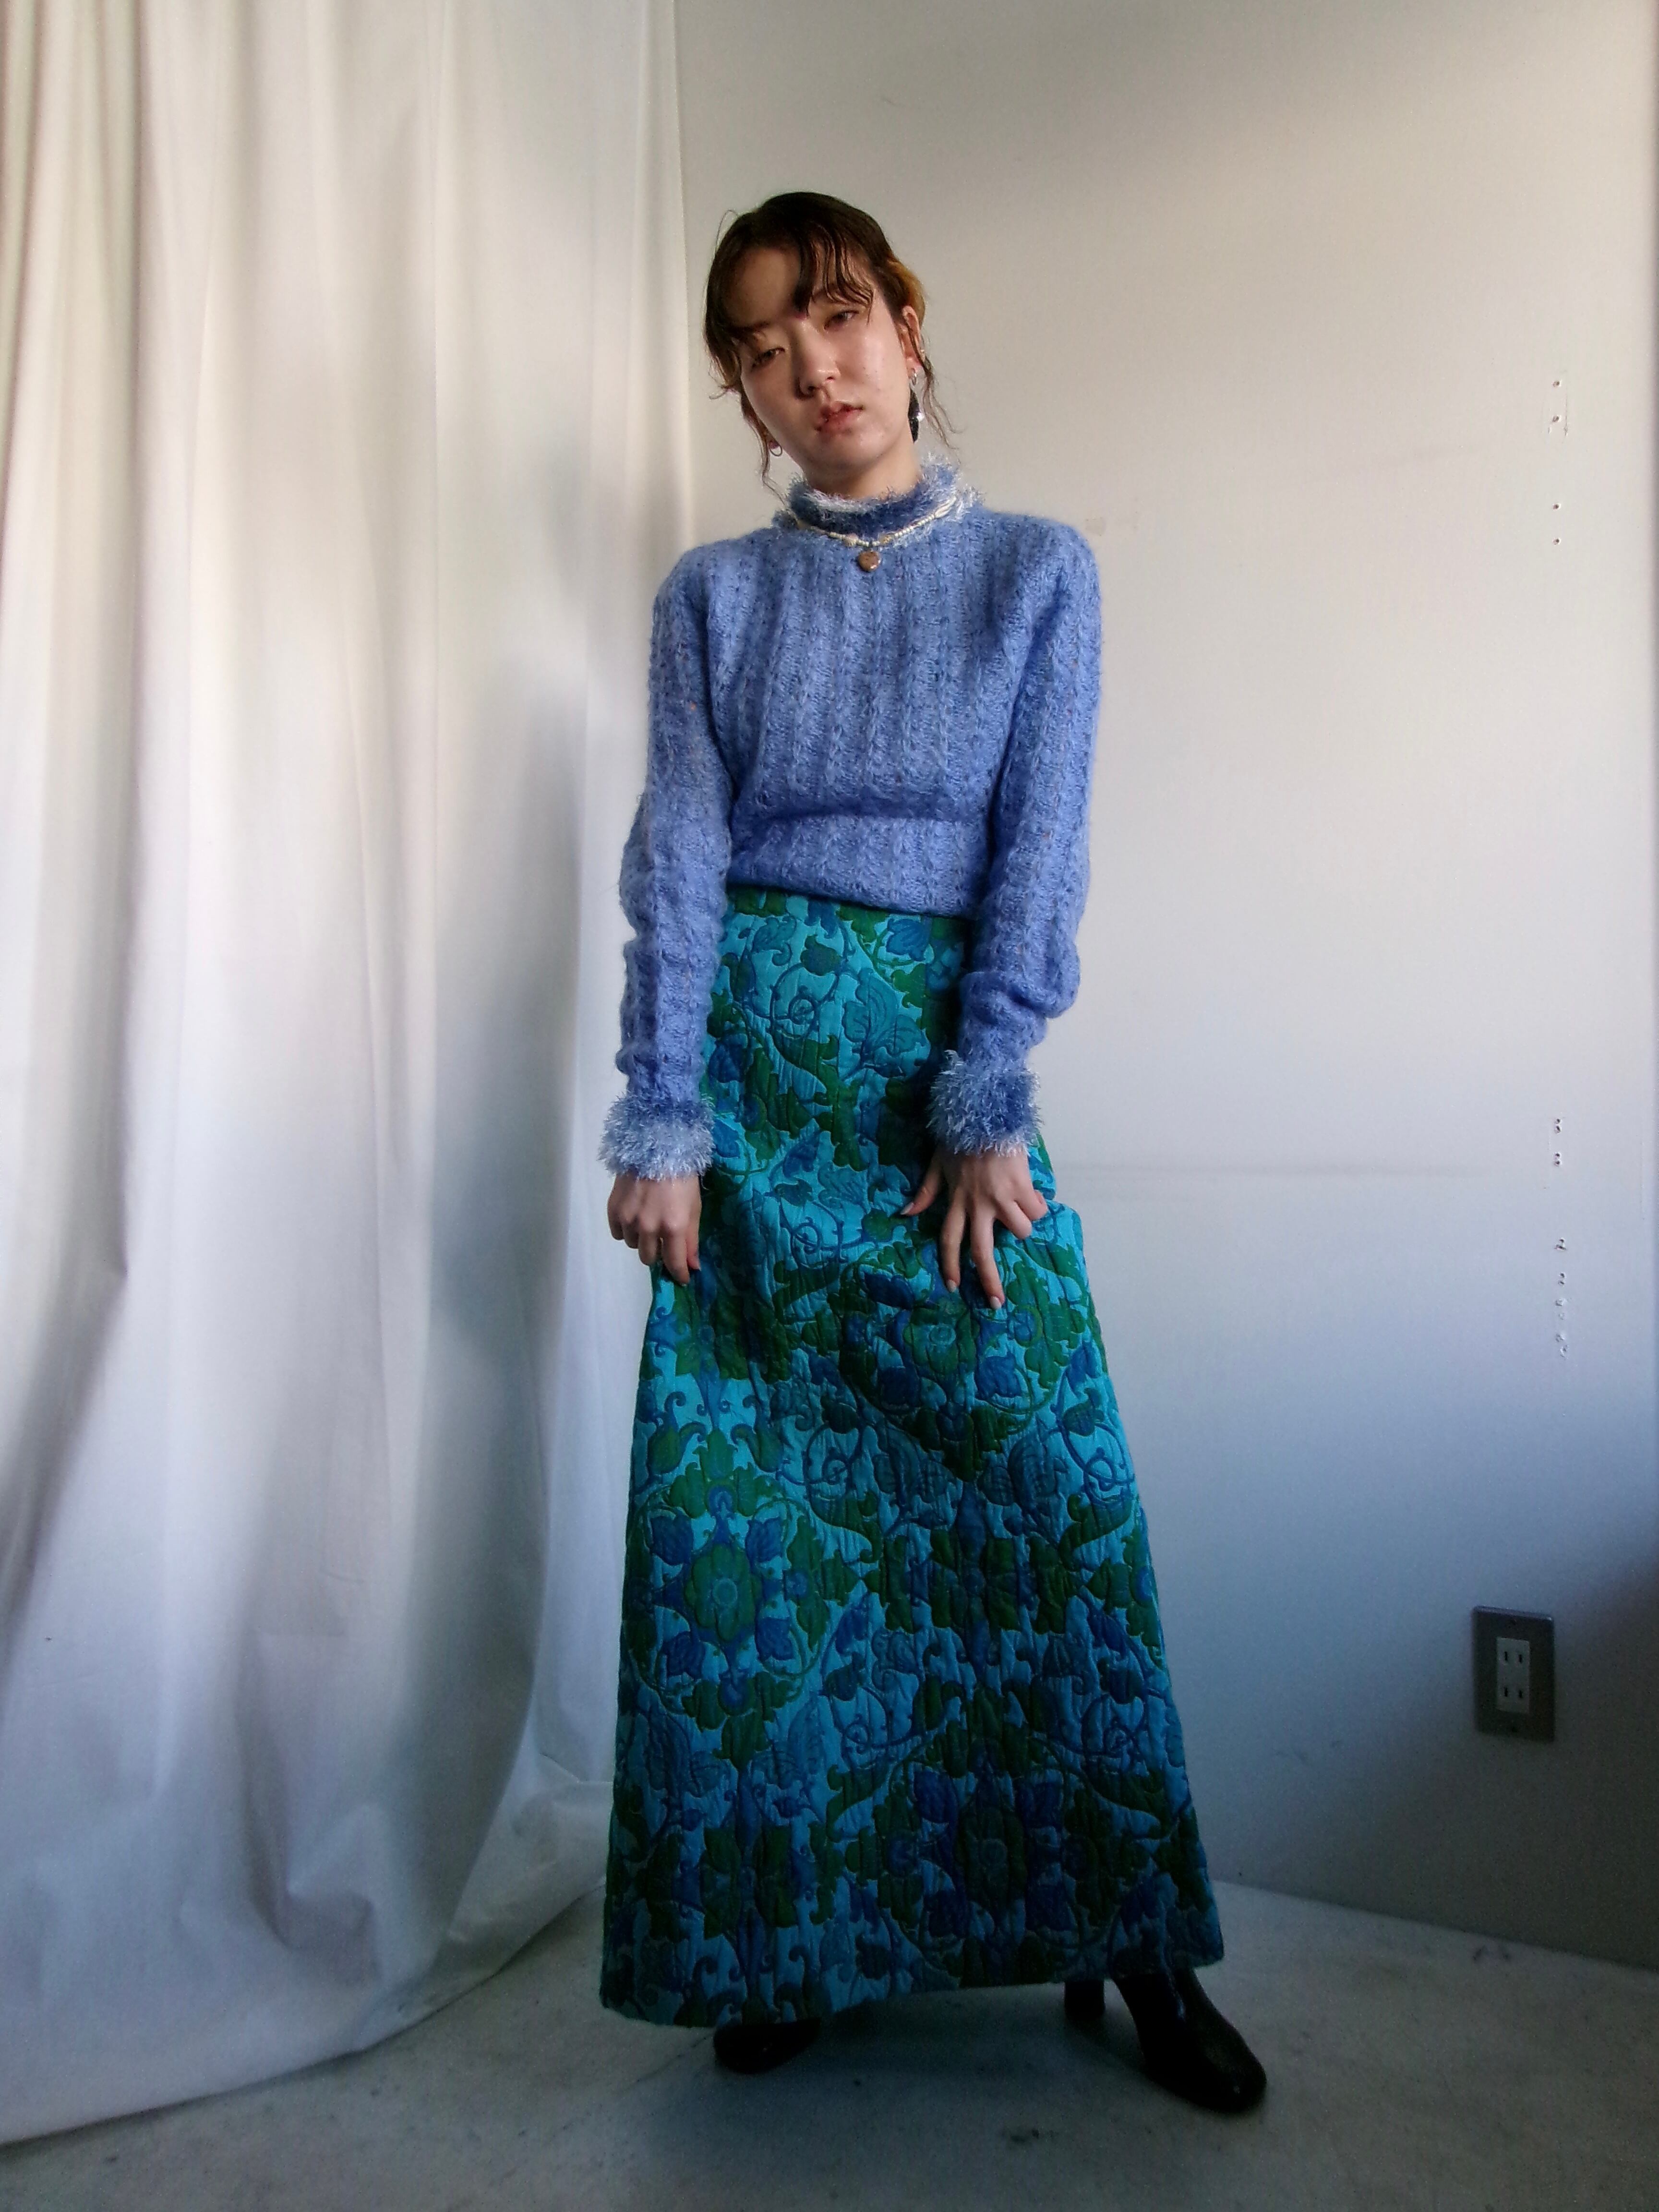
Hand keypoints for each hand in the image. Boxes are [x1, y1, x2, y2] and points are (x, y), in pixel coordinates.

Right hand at [607, 1171, 701, 1285]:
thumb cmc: (682, 1177)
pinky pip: (617, 1233)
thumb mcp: (694, 1208)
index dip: (679, 1274)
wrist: (655, 1147)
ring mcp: (628, 1219)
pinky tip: (633, 1218)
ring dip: (641, 1240)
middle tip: (663, 1239)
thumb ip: (691, 1240)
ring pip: (633, 1245)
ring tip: (648, 1222)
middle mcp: (648, 1227)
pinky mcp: (613, 1209)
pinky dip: (625, 1230)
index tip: (681, 1277)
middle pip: (649, 1258)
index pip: (674, 1263)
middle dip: (658, 1253)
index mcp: (673, 1227)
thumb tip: (692, 1266)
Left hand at [901, 1146, 1048, 1307]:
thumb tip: (905, 1212)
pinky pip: (1035, 1210)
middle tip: (997, 1301)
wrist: (986, 1113)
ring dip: (1024, 1226)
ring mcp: (1001, 1197)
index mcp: (956, 1200)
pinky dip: (1037, 1206)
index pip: (949, 1240)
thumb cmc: (961, 1137)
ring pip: (1020, 1231)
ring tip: (1023, 1211)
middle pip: (982, 1251)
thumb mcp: (937, 1163)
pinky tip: (1033, 1194)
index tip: (953, 1286)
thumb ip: (925, 1190)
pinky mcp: (1022, 1187)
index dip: (950, 1265)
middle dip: (990, 1280)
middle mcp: (978, 1204)